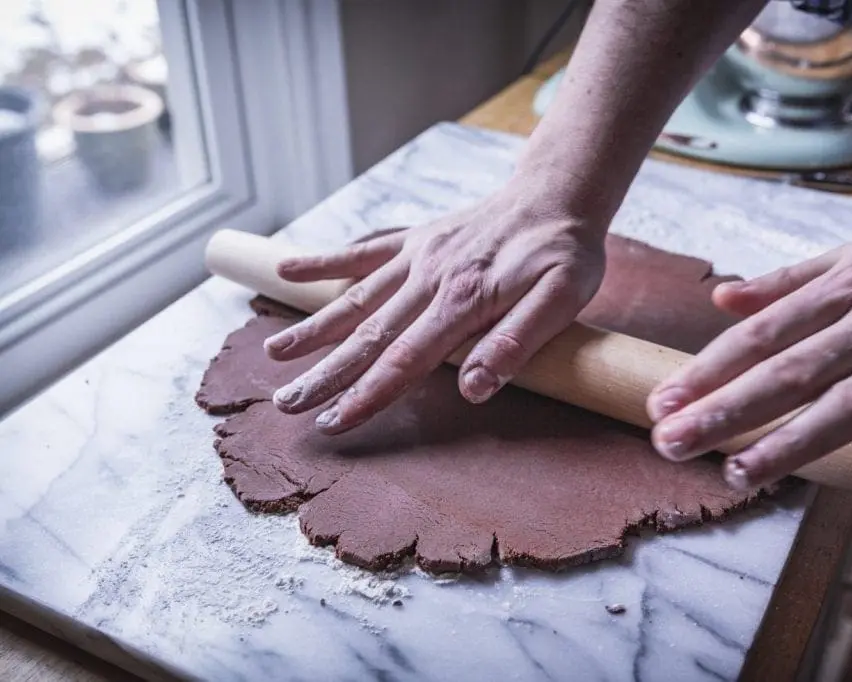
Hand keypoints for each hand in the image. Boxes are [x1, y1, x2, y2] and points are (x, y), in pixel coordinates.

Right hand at [264, 183, 606, 433]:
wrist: (558, 194)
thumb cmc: (564, 253)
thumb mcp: (562, 299)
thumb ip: (516, 342)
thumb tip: (473, 388)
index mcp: (463, 301)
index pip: (404, 359)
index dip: (367, 394)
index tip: (333, 422)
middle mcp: (430, 278)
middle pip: (368, 335)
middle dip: (326, 374)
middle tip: (287, 404)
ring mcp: (417, 256)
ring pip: (354, 298)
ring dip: (313, 328)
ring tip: (273, 354)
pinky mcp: (415, 239)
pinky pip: (362, 251)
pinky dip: (324, 260)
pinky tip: (287, 268)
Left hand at [645, 209, 851, 532]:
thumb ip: (791, 280)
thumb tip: (722, 295)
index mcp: (848, 288)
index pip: (764, 334)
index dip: (710, 368)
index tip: (663, 400)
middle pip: (794, 370)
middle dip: (728, 408)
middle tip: (672, 441)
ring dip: (798, 442)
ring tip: (742, 473)